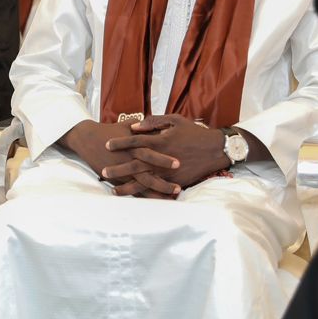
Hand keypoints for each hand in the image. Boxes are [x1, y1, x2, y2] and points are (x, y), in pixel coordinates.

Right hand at [60, 119, 181, 197]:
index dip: (164, 159)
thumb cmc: (108, 130)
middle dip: (163, 182)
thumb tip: (160, 125)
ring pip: (140, 185)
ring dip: (156, 193)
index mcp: (132, 145)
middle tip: (178, 188)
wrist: (87, 139)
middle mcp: (128, 159)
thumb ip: (143, 126)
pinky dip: (143, 195)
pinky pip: (130, 189)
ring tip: (170, 198)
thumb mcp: (127, 126)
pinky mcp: (115, 179)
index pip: (150, 153)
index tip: (179, 163)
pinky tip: (154, 200)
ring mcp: (121, 171)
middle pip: (147, 173)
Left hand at [104, 114, 230, 194]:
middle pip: (134, 164)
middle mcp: (161, 158)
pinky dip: (145, 195)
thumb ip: (153, 122)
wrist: (215, 149)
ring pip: (143, 181)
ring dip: (127, 186)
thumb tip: (134, 126)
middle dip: (117, 169)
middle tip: (102, 172)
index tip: (106, 145)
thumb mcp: (174, 120)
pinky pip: (157, 190)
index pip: (134, 141)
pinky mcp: (175, 182)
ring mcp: (168, 172)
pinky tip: (134, 198)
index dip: (120, 143)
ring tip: (113, 189)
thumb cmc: (194, 132)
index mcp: (160, 141)